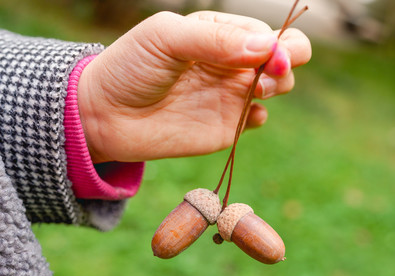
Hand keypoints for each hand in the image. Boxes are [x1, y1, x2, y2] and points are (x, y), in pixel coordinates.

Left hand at [78, 11, 310, 162]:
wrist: (106, 115)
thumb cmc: (130, 67)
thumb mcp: (166, 38)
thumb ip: (215, 39)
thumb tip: (267, 47)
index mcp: (220, 32)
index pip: (267, 31)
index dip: (279, 43)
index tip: (272, 57)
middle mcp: (231, 61)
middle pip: (284, 56)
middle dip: (288, 62)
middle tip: (268, 75)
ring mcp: (230, 94)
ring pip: (278, 86)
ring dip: (278, 86)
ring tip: (254, 91)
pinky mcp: (227, 125)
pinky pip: (259, 118)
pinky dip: (261, 115)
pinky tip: (246, 115)